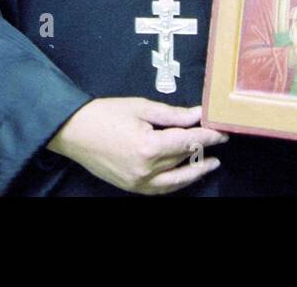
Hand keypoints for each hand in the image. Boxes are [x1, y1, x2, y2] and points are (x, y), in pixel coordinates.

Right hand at [47, 98, 228, 194]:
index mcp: (149, 146)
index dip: (208, 136)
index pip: (189, 142)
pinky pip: (161, 189)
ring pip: (176, 179)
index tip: (222, 131)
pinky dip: (176, 182)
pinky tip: (186, 174)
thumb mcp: (140, 107)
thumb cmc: (104, 114)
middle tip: (218, 139)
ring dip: (195, 171)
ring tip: (211, 162)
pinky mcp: (131, 187)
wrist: (73, 132)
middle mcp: (146, 169)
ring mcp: (138, 182)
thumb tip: (197, 114)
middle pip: (184, 159)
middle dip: (203, 148)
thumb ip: (172, 114)